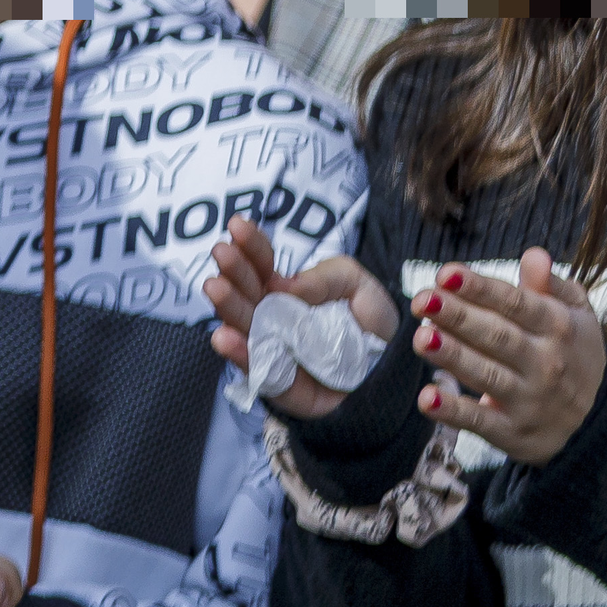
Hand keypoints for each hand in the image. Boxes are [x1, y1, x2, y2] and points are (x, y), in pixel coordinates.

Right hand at [202, 216, 397, 418]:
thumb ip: (326, 276)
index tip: (237, 226)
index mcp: (285, 289)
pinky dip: (238, 354)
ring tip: (215, 287)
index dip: (250, 245)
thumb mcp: (359, 286)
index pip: (263, 263)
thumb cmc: (370, 329)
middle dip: (233, 270)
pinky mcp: (276, 381)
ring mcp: (270, 347)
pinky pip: (255, 368)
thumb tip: (282, 285)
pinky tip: (224, 337)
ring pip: (242, 325)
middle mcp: (271, 315)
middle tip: (222, 252)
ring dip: (227, 306)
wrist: (391, 377)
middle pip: (246, 291)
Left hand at [411, 250, 605, 461]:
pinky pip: (481, 421)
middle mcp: (546, 364)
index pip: (516, 304)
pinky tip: (426, 398)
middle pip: (497, 337)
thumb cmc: (573, 353)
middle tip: (421, 300)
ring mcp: (530, 401)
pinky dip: (454, 412)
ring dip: (454, 358)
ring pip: (487, 376)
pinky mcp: (513, 433)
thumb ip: (552, 285)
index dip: (481, 288)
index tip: (446, 273)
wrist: (599, 421)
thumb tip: (534, 255)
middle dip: (458, 317)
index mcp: (559, 328)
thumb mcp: (576, 316)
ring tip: (422, 338)